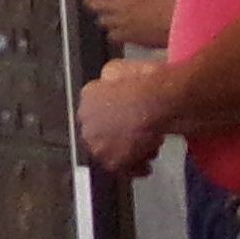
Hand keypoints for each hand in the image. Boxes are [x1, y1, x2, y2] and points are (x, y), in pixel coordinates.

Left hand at [71, 0, 177, 53]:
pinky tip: (122, 27)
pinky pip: (112, 34)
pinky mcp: (128, 40)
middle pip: (94, 4)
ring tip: (111, 10)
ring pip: (101, 20)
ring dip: (103, 14)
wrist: (182, 27)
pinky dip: (113, 29)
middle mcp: (118, 9)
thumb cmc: (174, 2)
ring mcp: (121, 26)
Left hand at [75, 54, 170, 179]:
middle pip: (101, 135)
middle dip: (117, 136)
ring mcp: (98, 146)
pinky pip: (124, 170)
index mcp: (87, 99)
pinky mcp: (113, 163)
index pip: (94, 111)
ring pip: (112, 153)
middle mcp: (86, 124)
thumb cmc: (141, 84)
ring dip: (127, 153)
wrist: (153, 105)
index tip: (123, 118)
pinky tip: (146, 165)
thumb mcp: (117, 68)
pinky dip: (136, 168)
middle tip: (136, 134)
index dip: (112, 116)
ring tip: (147, 148)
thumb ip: (108, 78)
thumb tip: (107, 81)